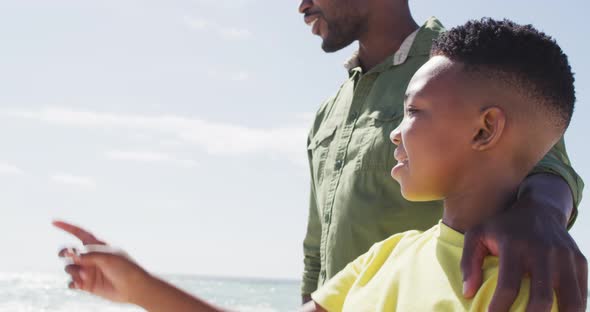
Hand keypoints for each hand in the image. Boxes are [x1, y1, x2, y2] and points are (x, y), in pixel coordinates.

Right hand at [54, 221, 150, 303]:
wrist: (132, 288)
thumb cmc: (125, 269)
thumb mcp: (108, 257)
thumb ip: (89, 255)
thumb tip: (72, 255)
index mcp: (97, 246)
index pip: (80, 234)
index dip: (67, 227)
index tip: (54, 222)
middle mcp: (91, 258)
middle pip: (70, 252)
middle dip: (65, 252)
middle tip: (67, 254)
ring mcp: (88, 271)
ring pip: (70, 268)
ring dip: (73, 270)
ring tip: (84, 274)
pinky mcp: (87, 284)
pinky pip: (72, 282)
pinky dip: (72, 283)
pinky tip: (78, 283)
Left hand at [461, 197, 586, 311]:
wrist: (539, 210)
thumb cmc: (503, 228)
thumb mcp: (477, 235)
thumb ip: (468, 262)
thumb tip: (467, 293)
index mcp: (514, 245)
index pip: (508, 285)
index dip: (500, 307)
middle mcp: (542, 251)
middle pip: (542, 298)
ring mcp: (564, 257)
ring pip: (569, 300)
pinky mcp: (579, 261)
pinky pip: (581, 294)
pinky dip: (573, 310)